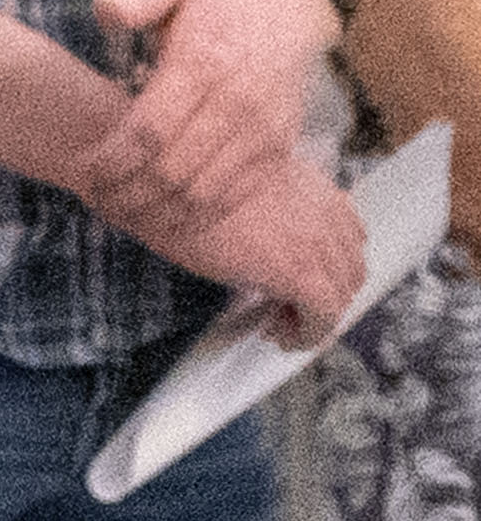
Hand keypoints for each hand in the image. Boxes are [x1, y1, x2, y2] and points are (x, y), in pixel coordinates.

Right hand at [76, 97, 364, 337]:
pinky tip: (280, 337)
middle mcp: (329, 215)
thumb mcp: (240, 188)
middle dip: (322, 293)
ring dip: (314, 315)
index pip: (349, 236)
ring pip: (342, 295)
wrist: (170, 183)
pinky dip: (307, 334)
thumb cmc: (184, 183)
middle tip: (283, 307)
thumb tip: (255, 234)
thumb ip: (267, 208)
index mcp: (315, 190)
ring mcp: (320, 246)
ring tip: (278, 324)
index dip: (325, 265)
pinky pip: (324, 318)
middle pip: (350, 269)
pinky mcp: (303, 277)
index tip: (295, 277)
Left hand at [87, 0, 346, 254]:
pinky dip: (195, 218)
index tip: (85, 169)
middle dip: (126, 195)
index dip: (113, 160)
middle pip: (173, 172)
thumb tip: (109, 13)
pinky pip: (234, 198)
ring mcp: (263, 132)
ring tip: (120, 214)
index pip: (151, 131)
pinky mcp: (278, 150)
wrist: (290, 6)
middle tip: (95, 200)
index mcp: (206, 63)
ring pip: (203, 194)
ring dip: (156, 214)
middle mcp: (240, 103)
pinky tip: (162, 218)